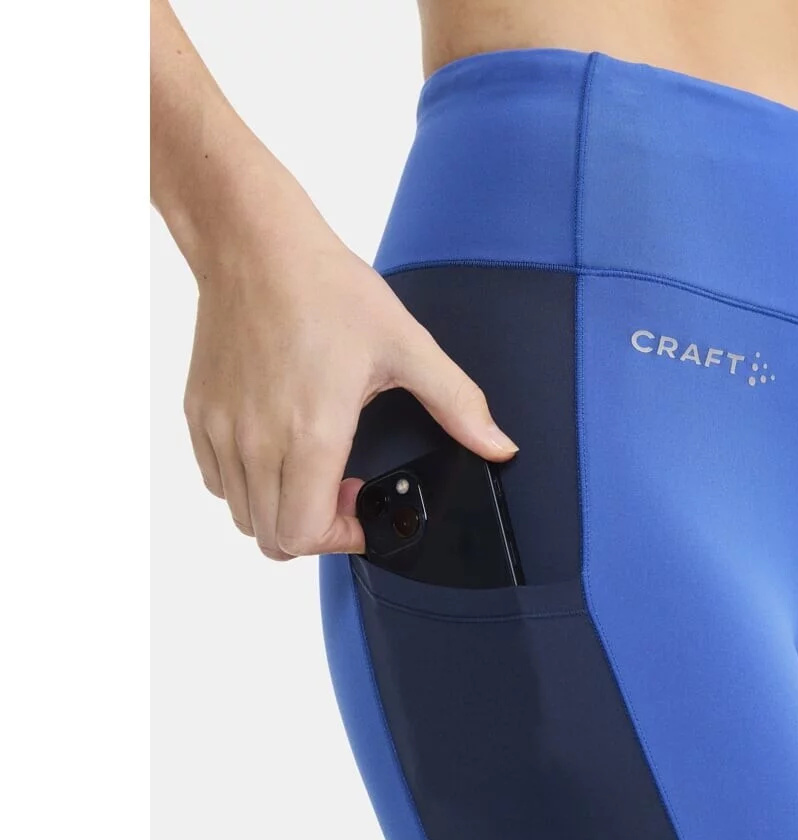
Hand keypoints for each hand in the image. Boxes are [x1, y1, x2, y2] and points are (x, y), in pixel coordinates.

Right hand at [182, 197, 517, 559]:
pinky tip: (280, 449)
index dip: (341, 539)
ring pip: (243, 515)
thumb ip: (457, 403)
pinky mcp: (200, 415)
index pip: (305, 534)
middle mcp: (258, 441)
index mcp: (310, 433)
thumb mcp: (407, 346)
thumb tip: (498, 444)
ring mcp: (223, 431)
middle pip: (273, 538)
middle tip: (344, 491)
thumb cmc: (324, 288)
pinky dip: (248, 485)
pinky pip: (218, 481)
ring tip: (314, 469)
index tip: (362, 509)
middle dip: (316, 532)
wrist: (252, 243)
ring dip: (281, 510)